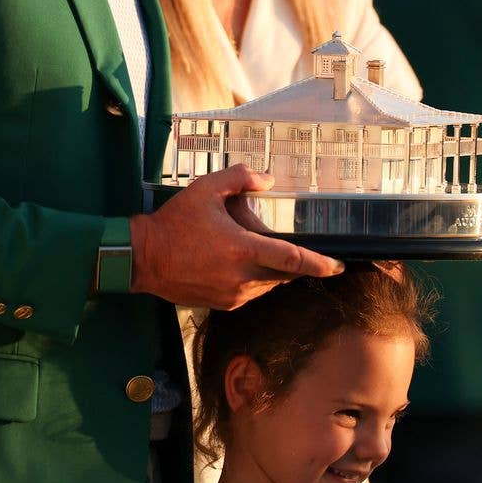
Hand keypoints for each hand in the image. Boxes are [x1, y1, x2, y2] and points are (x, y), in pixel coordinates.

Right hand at [129, 164, 343, 308]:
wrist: (143, 257)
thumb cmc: (174, 222)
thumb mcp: (206, 189)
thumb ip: (240, 178)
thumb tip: (267, 181)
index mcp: (243, 250)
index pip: (293, 260)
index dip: (319, 264)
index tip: (338, 266)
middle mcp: (243, 277)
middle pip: (282, 273)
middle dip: (289, 261)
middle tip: (281, 245)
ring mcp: (233, 295)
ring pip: (266, 283)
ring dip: (267, 268)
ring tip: (243, 248)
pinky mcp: (222, 304)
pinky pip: (249, 291)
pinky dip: (251, 278)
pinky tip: (231, 262)